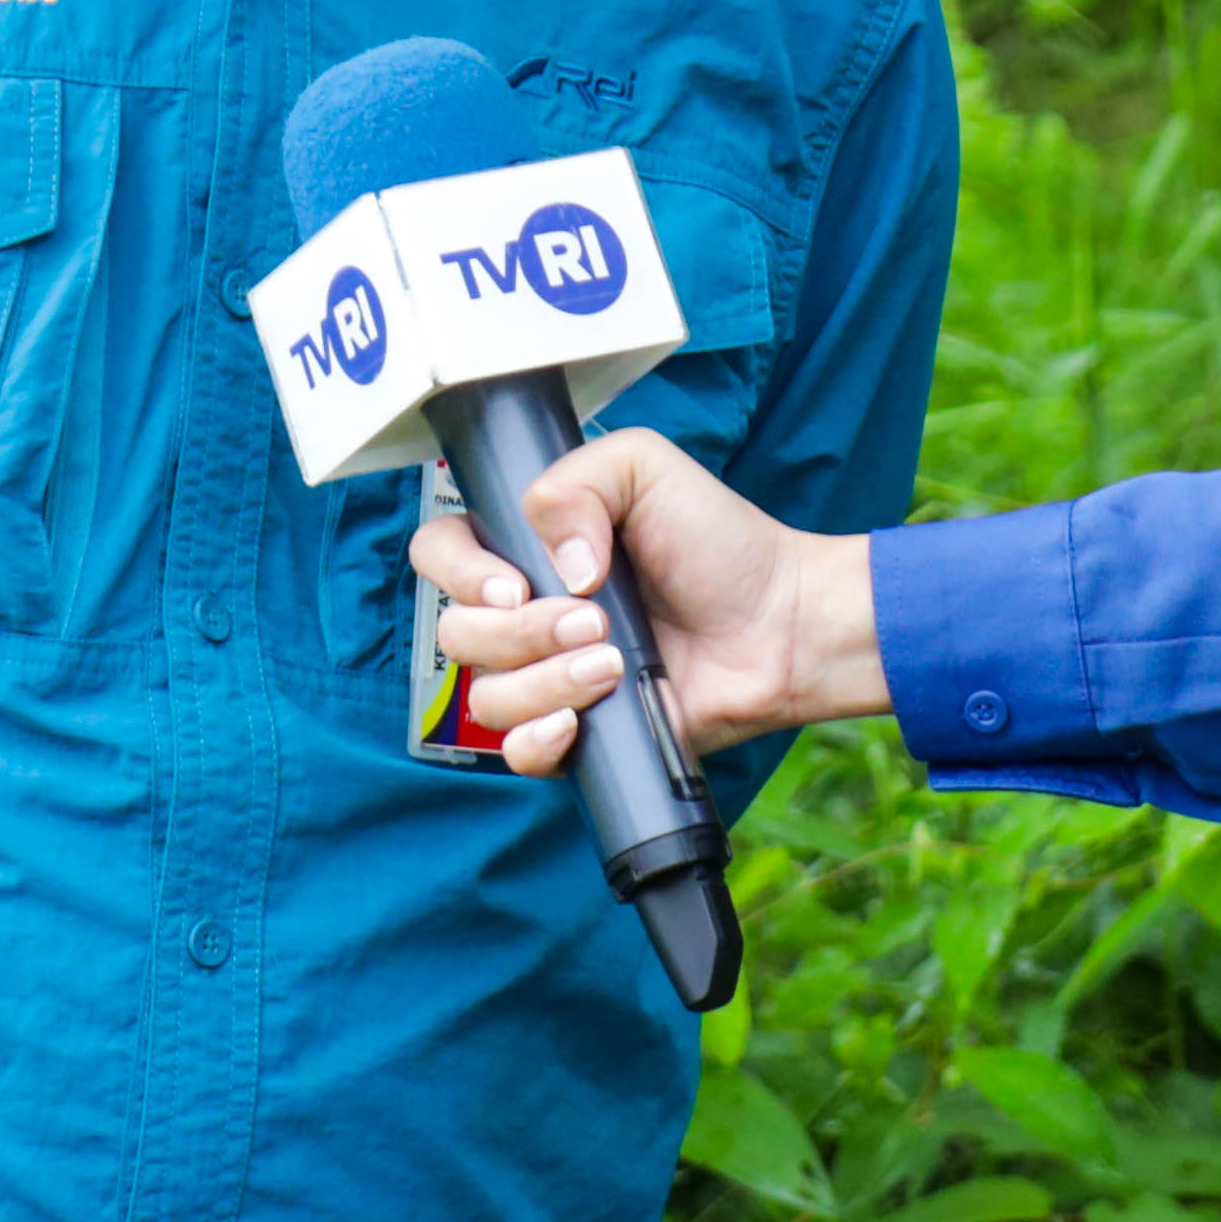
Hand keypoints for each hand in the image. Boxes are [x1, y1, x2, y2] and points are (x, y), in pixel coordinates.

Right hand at [404, 428, 887, 767]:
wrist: (780, 622)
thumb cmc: (718, 542)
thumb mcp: (645, 468)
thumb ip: (575, 482)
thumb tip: (551, 564)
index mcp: (527, 548)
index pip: (440, 554)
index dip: (458, 572)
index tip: (515, 584)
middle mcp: (528, 614)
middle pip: (456, 633)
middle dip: (521, 630)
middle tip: (594, 618)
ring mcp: (548, 677)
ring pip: (485, 698)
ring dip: (545, 680)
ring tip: (613, 662)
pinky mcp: (578, 735)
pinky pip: (518, 753)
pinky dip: (539, 739)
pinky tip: (579, 720)